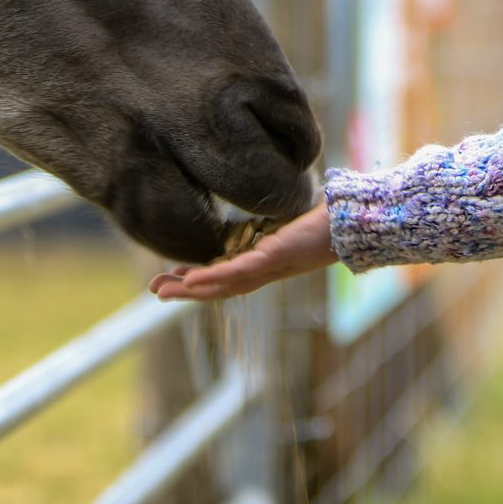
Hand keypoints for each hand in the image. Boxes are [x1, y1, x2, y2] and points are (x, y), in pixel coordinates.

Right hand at [147, 204, 335, 300]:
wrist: (348, 223)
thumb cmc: (321, 221)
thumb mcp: (286, 221)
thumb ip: (269, 220)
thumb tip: (259, 211)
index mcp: (262, 262)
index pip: (222, 275)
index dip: (196, 280)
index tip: (170, 278)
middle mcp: (262, 271)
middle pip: (216, 288)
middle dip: (184, 291)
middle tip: (154, 292)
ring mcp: (267, 267)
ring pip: (222, 286)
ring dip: (191, 290)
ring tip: (163, 292)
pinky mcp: (273, 259)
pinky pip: (237, 272)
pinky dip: (212, 278)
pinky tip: (191, 281)